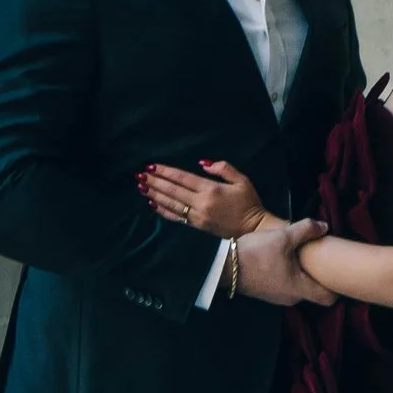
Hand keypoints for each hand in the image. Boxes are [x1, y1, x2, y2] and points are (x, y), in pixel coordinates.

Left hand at [138, 156, 267, 240]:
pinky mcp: (196, 226)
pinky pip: (176, 217)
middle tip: (140, 174)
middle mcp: (201, 203)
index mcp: (211, 189)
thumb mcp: (242, 180)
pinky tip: (152, 204)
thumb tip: (203, 163)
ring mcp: (197, 216)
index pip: (183, 178)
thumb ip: (223, 168)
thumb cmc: (248, 202)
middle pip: (173, 190)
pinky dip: (162, 210)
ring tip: (141, 186)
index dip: (166, 172)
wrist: (252, 229)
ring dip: (155, 194)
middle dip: (155, 182)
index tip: (152, 166)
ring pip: (171, 204)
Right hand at [235, 214, 332, 307]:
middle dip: (319, 276)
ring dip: (302, 274)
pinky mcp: (265, 292)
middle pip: (314, 291)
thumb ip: (307, 230)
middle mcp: (290, 298)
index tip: (340, 272)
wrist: (223, 266)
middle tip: (323, 257)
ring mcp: (277, 297)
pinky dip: (289, 274)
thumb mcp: (284, 237)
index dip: (338, 286)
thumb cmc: (257, 254)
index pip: (329, 298)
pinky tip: (285, 258)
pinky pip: (285, 285)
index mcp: (300, 289)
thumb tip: (325, 226)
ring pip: (298, 287)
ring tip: (304, 255)